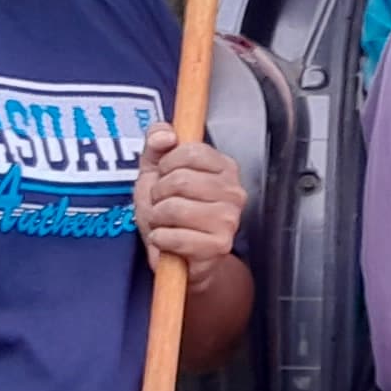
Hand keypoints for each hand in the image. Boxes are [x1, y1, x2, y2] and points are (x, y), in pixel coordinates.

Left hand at [135, 123, 243, 271]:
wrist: (179, 256)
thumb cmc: (170, 212)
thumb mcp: (156, 170)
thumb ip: (157, 142)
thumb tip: (166, 134)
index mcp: (225, 167)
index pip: (190, 151)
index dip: (167, 164)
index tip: (165, 176)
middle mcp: (234, 192)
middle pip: (181, 179)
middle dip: (158, 194)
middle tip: (162, 204)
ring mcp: (229, 220)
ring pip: (176, 208)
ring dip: (157, 217)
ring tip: (164, 222)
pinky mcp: (219, 246)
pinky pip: (176, 236)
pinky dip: (161, 239)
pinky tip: (166, 240)